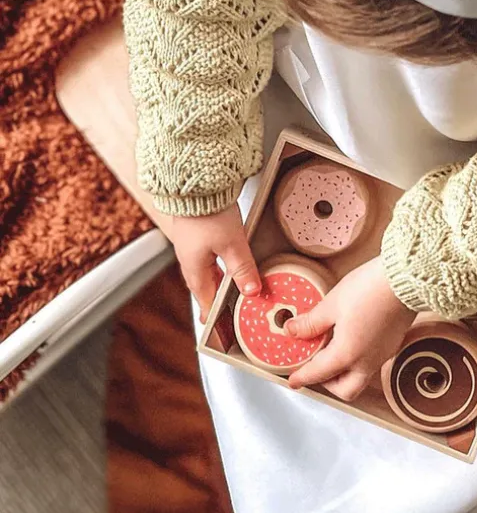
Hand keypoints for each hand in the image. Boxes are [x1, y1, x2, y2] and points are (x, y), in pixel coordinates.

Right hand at [170, 204, 260, 322]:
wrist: (194, 183)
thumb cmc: (208, 212)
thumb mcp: (232, 244)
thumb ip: (243, 269)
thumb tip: (252, 291)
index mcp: (194, 270)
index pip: (206, 302)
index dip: (216, 316)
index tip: (223, 328)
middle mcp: (189, 261)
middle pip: (205, 288)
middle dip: (218, 300)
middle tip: (229, 311)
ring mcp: (191, 247)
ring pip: (206, 272)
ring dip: (219, 282)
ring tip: (233, 289)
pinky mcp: (196, 233)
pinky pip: (207, 258)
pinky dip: (219, 266)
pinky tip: (228, 261)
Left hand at [286, 256, 416, 401]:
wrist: (405, 278)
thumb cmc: (370, 289)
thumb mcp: (332, 304)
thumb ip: (311, 322)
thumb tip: (292, 330)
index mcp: (347, 355)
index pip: (318, 373)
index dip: (302, 377)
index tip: (293, 380)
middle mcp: (367, 361)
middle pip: (345, 389)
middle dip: (328, 383)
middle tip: (316, 366)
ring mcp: (383, 353)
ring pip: (361, 377)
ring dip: (344, 371)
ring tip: (333, 348)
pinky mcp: (393, 343)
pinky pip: (372, 362)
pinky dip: (358, 359)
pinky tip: (352, 337)